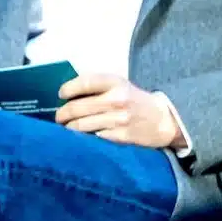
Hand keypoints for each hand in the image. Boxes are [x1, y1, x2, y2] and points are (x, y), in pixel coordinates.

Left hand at [55, 73, 181, 148]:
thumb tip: (68, 95)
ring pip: (80, 126)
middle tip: (59, 117)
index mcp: (115, 83)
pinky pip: (92, 137)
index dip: (67, 89)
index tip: (61, 95)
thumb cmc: (135, 101)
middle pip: (77, 107)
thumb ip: (97, 87)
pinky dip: (83, 137)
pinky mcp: (119, 137)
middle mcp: (116, 100)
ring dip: (68, 128)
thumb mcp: (120, 85)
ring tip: (67, 127)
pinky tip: (81, 136)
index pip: (84, 83)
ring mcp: (118, 120)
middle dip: (62, 114)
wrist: (163, 121)